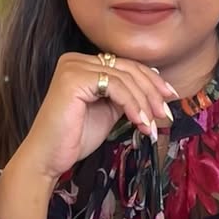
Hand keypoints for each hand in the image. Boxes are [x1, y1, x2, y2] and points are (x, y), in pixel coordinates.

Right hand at [16, 54, 177, 180]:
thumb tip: (155, 87)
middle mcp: (76, 60)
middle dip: (152, 91)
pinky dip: (133, 105)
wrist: (48, 158)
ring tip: (152, 125)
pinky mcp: (74, 78)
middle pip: (128, 68)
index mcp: (83, 64)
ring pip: (125, 78)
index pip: (125, 65)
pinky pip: (116, 86)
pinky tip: (140, 123)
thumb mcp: (108, 111)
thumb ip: (125, 96)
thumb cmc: (75, 138)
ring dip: (145, 103)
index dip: (151, 80)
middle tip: (166, 113)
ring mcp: (73, 67)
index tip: (170, 97)